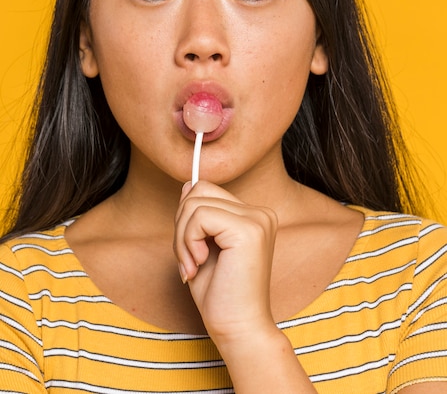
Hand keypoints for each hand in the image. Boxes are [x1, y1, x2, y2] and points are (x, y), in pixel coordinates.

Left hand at [174, 180, 277, 345]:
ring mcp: (256, 219)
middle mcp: (259, 213)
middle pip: (199, 190)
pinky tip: (198, 265)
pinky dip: (187, 241)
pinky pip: (199, 216)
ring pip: (194, 202)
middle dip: (181, 225)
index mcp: (253, 216)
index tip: (190, 252)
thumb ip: (197, 215)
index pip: (206, 190)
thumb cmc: (220, 296)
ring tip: (192, 266)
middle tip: (188, 261)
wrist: (238, 330)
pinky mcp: (248, 229)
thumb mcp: (201, 247)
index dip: (187, 218)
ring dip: (182, 237)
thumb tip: (188, 184)